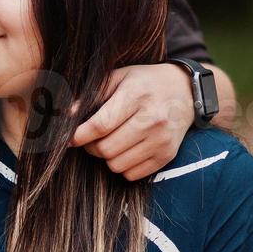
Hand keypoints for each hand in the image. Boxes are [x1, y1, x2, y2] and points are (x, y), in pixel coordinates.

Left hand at [71, 63, 196, 180]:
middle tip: (91, 139)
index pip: (100, 125)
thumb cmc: (145, 83)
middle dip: (91, 147)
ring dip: (106, 157)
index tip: (69, 138)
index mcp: (136, 95)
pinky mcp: (167, 155)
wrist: (185, 91)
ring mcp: (161, 139)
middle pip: (106, 149)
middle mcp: (151, 119)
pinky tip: (126, 150)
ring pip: (117, 165)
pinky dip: (123, 166)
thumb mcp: (119, 77)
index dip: (79, 135)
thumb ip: (92, 95)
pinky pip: (132, 174)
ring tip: (110, 142)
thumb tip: (67, 115)